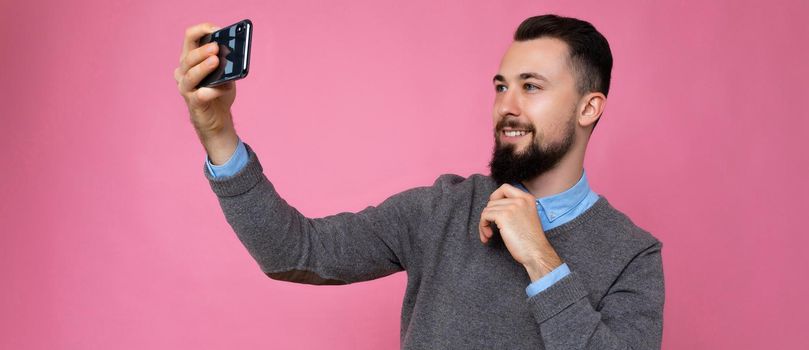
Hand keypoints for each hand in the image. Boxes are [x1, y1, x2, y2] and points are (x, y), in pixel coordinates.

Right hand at [174, 22, 238, 162]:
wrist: (218, 118)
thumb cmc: (219, 92)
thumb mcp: (225, 73)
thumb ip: (227, 62)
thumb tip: (236, 51)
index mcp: (190, 59)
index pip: (189, 38)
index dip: (201, 30)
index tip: (217, 29)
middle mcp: (183, 72)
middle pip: (187, 57)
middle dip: (201, 51)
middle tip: (215, 47)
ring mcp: (186, 89)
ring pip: (189, 76)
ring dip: (203, 67)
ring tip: (215, 61)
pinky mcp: (194, 103)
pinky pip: (200, 95)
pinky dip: (212, 91)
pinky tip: (222, 88)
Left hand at [479, 184, 562, 281]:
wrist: (536, 252)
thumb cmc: (531, 241)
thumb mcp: (527, 217)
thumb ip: (516, 208)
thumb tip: (495, 207)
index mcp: (527, 198)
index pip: (504, 188)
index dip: (495, 197)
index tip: (493, 211)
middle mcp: (520, 199)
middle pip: (492, 201)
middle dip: (488, 216)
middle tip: (489, 229)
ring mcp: (512, 206)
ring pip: (487, 210)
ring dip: (484, 224)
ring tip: (489, 235)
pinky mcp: (503, 216)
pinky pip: (484, 216)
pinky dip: (482, 227)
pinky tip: (488, 236)